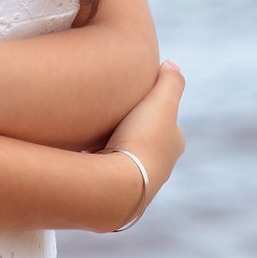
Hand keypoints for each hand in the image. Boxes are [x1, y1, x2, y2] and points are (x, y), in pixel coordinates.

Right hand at [100, 59, 186, 222]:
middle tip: (111, 115)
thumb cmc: (141, 140)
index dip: (152, 106)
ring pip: (125, 156)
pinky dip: (98, 161)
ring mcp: (138, 182)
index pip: (166, 120)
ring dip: (113, 146)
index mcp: (173, 145)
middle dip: (132, 128)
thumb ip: (170, 81)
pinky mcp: (116, 193)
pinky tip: (82, 155)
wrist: (118, 185)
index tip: (135, 96)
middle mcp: (161, 167)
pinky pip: (106, 170)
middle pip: (145, 140)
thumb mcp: (161, 102)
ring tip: (92, 134)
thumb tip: (172, 64)